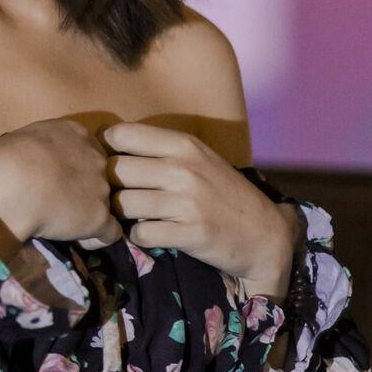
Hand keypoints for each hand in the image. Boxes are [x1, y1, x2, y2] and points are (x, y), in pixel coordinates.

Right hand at [0, 118, 123, 246]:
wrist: (11, 188)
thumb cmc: (4, 161)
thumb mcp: (20, 140)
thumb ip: (38, 148)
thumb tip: (32, 160)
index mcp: (76, 134)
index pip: (88, 151)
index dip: (75, 168)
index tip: (59, 180)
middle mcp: (96, 157)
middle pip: (100, 175)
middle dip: (85, 189)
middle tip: (60, 202)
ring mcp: (101, 187)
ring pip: (104, 204)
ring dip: (89, 214)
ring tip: (64, 225)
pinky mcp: (100, 216)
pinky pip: (110, 233)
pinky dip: (98, 238)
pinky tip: (82, 240)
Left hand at [100, 119, 298, 296]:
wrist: (264, 234)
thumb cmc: (224, 193)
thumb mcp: (199, 158)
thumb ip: (160, 149)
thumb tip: (107, 141)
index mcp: (184, 145)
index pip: (122, 135)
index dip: (108, 150)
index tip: (114, 163)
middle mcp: (184, 169)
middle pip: (116, 171)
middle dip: (111, 186)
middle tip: (121, 196)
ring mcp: (187, 202)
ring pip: (123, 204)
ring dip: (123, 215)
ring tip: (135, 216)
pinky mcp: (190, 233)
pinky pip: (140, 234)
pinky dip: (139, 237)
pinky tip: (151, 233)